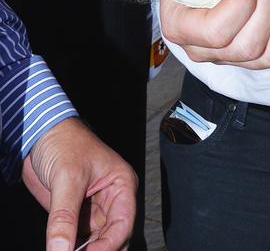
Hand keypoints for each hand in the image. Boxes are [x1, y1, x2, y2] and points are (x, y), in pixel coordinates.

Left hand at [22, 117, 136, 250]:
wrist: (41, 136)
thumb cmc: (65, 142)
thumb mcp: (67, 178)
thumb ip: (64, 218)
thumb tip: (61, 250)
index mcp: (121, 184)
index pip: (123, 224)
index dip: (109, 245)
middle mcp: (111, 200)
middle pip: (114, 238)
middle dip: (100, 250)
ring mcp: (93, 210)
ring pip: (97, 243)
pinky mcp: (75, 216)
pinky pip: (77, 241)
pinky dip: (70, 249)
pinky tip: (61, 250)